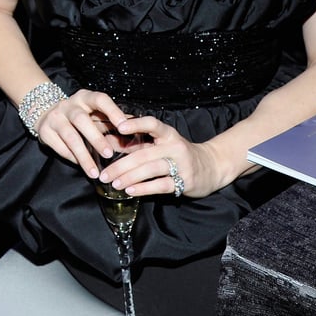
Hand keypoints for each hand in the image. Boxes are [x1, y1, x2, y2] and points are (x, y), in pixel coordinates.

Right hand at [33, 89, 133, 176]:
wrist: (46, 113)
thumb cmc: (80, 117)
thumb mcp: (95, 116)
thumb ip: (113, 126)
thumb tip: (138, 138)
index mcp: (85, 97)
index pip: (100, 99)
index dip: (112, 111)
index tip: (125, 126)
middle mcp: (68, 105)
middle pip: (81, 119)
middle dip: (95, 137)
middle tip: (109, 154)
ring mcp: (55, 117)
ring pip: (70, 136)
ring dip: (83, 155)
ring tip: (95, 172)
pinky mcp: (44, 131)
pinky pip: (59, 147)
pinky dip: (72, 158)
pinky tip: (82, 167)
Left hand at [98, 112, 222, 199]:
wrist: (211, 167)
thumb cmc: (178, 154)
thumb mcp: (160, 144)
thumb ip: (136, 143)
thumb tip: (107, 142)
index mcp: (167, 134)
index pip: (152, 124)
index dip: (136, 124)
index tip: (118, 127)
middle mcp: (175, 146)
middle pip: (144, 154)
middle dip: (121, 165)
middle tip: (104, 174)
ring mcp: (181, 164)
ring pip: (151, 169)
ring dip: (130, 177)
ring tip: (114, 184)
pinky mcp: (185, 181)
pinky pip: (161, 185)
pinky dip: (144, 188)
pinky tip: (130, 191)